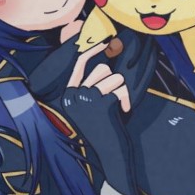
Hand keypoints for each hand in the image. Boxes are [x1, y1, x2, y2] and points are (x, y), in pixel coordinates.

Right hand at [60, 42, 136, 194]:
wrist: (111, 156)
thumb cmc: (104, 129)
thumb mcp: (92, 106)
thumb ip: (94, 83)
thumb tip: (107, 53)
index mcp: (68, 95)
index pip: (80, 62)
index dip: (92, 47)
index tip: (105, 38)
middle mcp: (73, 95)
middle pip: (101, 69)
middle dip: (113, 82)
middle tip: (112, 101)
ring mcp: (86, 99)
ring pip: (114, 78)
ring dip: (120, 91)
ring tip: (115, 109)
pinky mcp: (101, 104)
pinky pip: (121, 90)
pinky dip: (126, 100)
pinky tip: (122, 114)